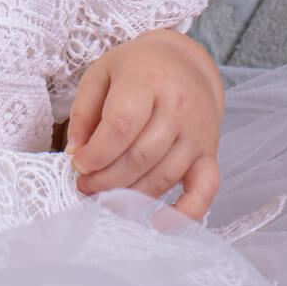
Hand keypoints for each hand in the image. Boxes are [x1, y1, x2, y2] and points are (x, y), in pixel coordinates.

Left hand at [65, 28, 223, 219]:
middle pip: (141, 155)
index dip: (98, 152)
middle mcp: (178, 109)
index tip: (78, 166)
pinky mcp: (211, 154)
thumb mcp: (101, 74)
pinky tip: (159, 223)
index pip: (122, 125)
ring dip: (132, 195)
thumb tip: (75, 151)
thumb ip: (84, 111)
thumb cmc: (137, 68)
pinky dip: (185, 213)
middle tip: (85, 187)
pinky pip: (205, 191)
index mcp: (146, 82)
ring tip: (105, 199)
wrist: (184, 63)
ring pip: (164, 175)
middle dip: (108, 178)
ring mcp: (198, 134)